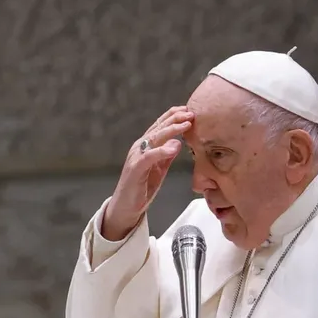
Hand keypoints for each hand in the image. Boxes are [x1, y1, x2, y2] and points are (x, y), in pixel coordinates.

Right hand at [102, 106, 192, 240]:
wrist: (126, 207)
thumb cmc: (142, 187)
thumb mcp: (159, 169)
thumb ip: (167, 155)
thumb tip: (179, 142)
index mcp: (146, 146)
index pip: (160, 125)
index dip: (174, 116)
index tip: (189, 110)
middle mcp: (140, 147)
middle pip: (158, 127)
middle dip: (175, 118)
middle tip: (191, 113)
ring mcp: (136, 156)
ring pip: (154, 138)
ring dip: (171, 129)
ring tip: (186, 125)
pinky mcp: (135, 168)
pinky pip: (149, 156)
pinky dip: (162, 150)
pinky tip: (174, 146)